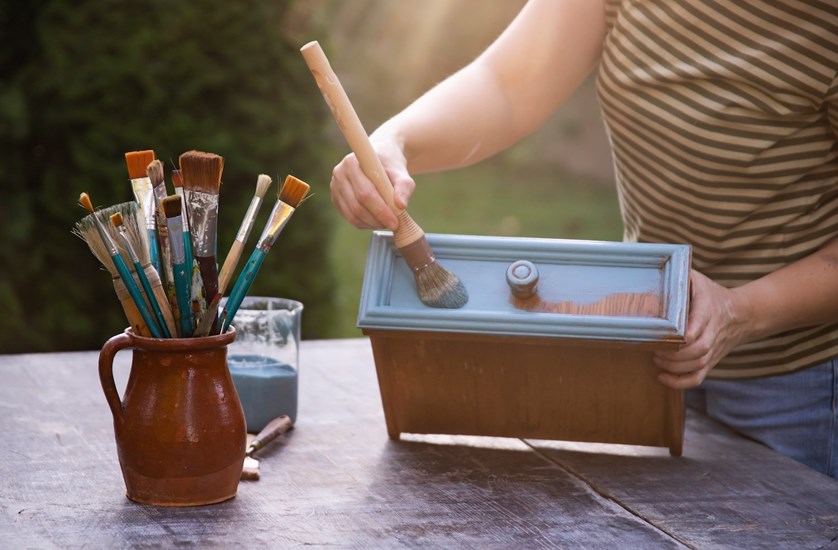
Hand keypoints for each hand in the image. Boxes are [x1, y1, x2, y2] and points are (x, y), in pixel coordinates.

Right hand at [329, 139, 415, 230]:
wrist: (380, 158)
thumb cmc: (390, 164)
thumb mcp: (401, 172)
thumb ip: (404, 186)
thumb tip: (401, 205)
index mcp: (352, 163)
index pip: (365, 193)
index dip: (380, 210)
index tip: (396, 221)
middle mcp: (339, 174)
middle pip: (357, 206)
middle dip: (377, 219)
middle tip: (394, 225)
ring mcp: (335, 187)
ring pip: (353, 215)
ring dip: (372, 223)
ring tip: (388, 221)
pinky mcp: (336, 198)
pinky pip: (350, 217)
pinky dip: (365, 223)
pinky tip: (378, 220)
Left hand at [654, 270, 752, 388]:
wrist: (743, 315)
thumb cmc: (712, 295)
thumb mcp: (698, 280)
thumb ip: (680, 275)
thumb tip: (657, 268)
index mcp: (707, 311)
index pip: (697, 328)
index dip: (681, 337)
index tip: (663, 335)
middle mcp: (712, 333)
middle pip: (697, 350)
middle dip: (673, 354)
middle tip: (653, 348)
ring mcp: (712, 349)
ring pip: (697, 365)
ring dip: (674, 367)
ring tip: (656, 359)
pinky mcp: (710, 361)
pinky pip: (698, 378)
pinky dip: (680, 383)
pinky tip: (662, 378)